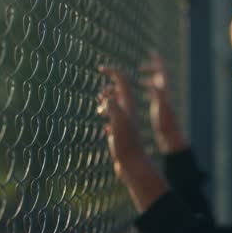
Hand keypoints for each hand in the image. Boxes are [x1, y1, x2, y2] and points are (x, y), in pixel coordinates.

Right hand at [97, 66, 168, 211]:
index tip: (100, 68)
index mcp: (128, 105)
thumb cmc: (126, 143)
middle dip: (108, 89)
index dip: (112, 71)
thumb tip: (106, 96)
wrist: (133, 164)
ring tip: (99, 112)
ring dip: (107, 105)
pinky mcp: (123, 135)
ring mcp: (125, 123)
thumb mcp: (118, 122)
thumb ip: (113, 106)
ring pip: (117, 107)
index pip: (122, 81)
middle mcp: (128, 112)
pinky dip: (108, 122)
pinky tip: (105, 130)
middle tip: (99, 95)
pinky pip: (115, 123)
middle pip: (120, 92)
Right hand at [140, 53, 186, 153]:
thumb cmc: (164, 122)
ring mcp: (163, 98)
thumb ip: (157, 94)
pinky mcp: (161, 104)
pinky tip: (142, 89)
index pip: (163, 70)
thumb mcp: (160, 106)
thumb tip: (153, 83)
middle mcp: (165, 92)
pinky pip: (155, 91)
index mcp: (165, 90)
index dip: (157, 61)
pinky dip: (149, 87)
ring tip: (139, 77)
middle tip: (140, 68)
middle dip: (151, 68)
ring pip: (157, 83)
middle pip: (160, 75)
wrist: (170, 134)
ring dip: (149, 77)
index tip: (152, 53)